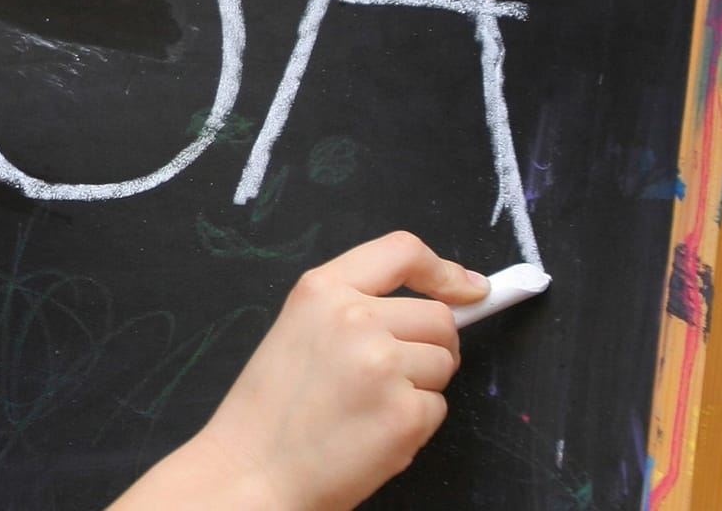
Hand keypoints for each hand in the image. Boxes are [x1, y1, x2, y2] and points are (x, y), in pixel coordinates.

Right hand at [110, 231, 488, 509]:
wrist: (252, 469)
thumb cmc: (274, 408)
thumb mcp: (299, 328)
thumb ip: (359, 306)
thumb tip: (451, 299)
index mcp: (321, 289)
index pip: (402, 251)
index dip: (443, 270)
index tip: (469, 288)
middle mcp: (354, 318)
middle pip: (438, 317)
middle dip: (432, 345)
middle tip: (392, 375)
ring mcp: (382, 364)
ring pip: (444, 363)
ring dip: (421, 386)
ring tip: (368, 406)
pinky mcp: (403, 413)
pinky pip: (436, 408)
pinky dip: (414, 424)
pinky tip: (371, 431)